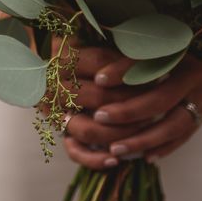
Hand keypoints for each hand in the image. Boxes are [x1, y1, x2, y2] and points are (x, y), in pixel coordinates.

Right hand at [53, 42, 154, 165]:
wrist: (43, 62)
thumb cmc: (79, 47)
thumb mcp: (93, 40)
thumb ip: (114, 50)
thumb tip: (149, 57)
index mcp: (64, 58)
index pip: (101, 65)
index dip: (130, 71)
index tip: (157, 74)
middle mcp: (55, 86)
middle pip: (98, 98)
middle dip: (131, 103)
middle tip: (158, 103)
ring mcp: (56, 112)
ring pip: (88, 130)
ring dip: (120, 132)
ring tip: (145, 127)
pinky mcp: (60, 130)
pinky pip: (74, 151)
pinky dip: (94, 160)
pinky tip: (115, 160)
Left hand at [63, 29, 201, 168]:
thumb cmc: (191, 30)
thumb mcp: (166, 32)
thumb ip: (137, 50)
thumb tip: (102, 76)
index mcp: (190, 50)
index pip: (151, 64)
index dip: (123, 71)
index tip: (98, 80)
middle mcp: (200, 75)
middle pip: (162, 100)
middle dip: (129, 112)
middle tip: (100, 118)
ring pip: (176, 124)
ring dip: (145, 139)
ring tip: (116, 149)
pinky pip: (188, 133)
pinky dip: (167, 146)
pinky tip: (147, 156)